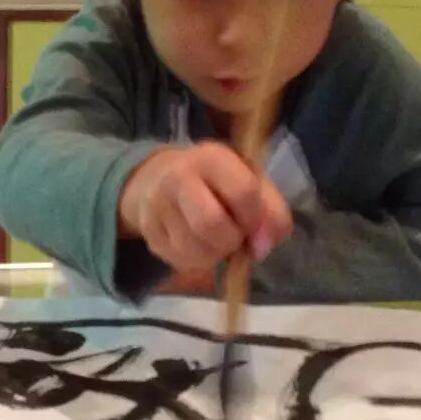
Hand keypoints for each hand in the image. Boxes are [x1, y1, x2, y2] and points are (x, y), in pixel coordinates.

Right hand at [118, 141, 291, 272]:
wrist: (158, 177)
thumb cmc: (216, 180)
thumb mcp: (250, 179)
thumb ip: (271, 210)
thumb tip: (263, 247)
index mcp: (211, 157)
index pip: (243, 192)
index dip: (256, 219)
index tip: (256, 227)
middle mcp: (178, 177)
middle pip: (210, 224)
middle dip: (232, 241)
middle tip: (236, 237)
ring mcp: (157, 206)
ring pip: (195, 250)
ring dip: (216, 255)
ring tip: (218, 240)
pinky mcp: (149, 233)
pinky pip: (181, 262)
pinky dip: (199, 261)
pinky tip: (200, 244)